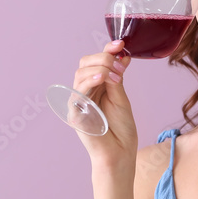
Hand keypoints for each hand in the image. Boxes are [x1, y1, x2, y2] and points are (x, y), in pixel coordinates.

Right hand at [72, 40, 136, 169]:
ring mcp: (78, 102)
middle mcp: (85, 92)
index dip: (106, 50)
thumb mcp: (121, 97)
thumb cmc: (121, 130)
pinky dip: (90, 81)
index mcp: (96, 86)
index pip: (96, 62)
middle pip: (85, 63)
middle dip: (104, 58)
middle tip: (121, 66)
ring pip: (81, 73)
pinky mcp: (75, 112)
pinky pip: (78, 91)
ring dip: (100, 68)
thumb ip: (118, 77)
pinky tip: (102, 78)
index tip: (120, 44)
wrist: (119, 154)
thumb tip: (122, 55)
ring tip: (117, 75)